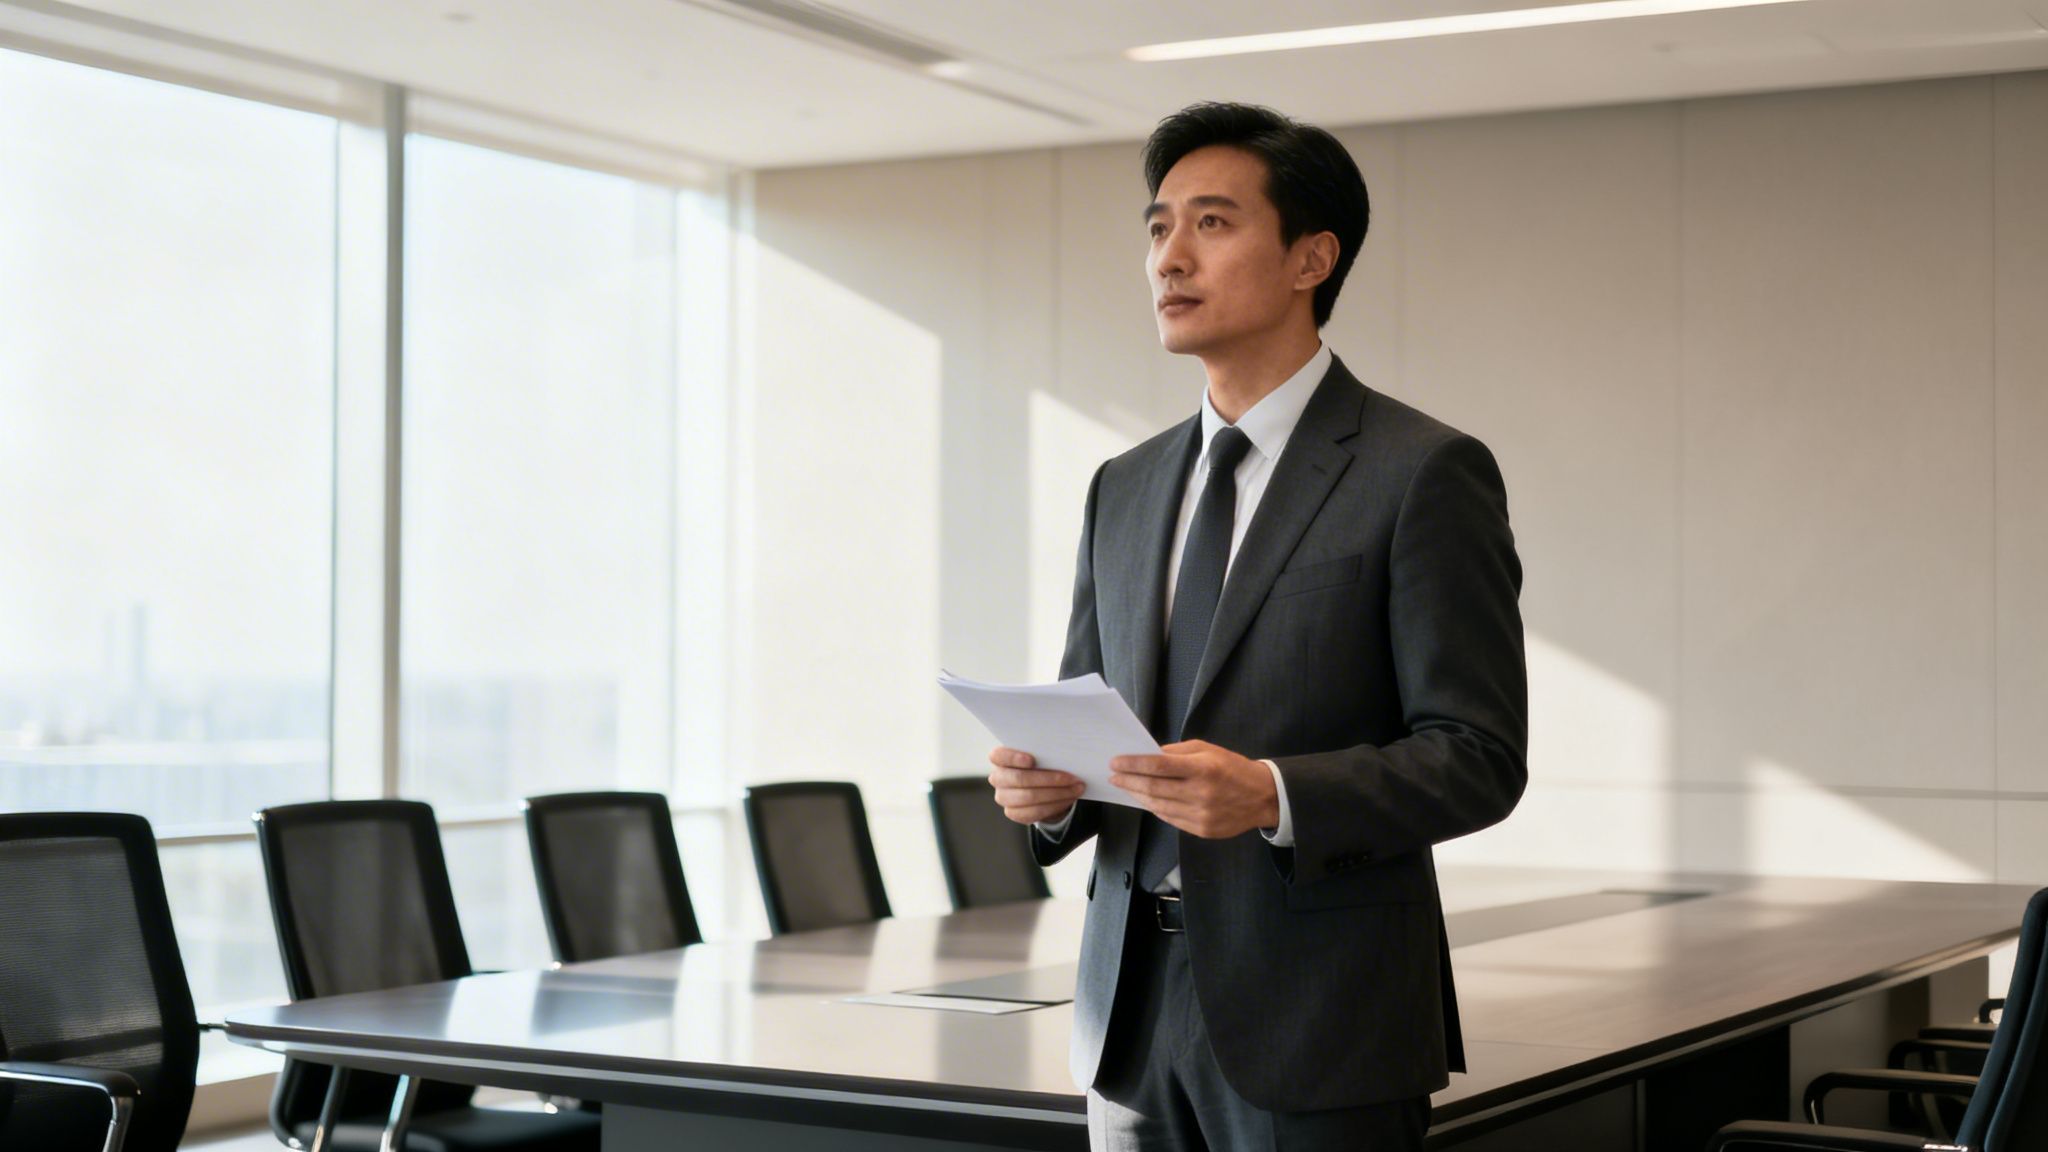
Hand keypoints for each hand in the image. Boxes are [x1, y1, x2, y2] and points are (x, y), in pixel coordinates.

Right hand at [988, 747, 1085, 824]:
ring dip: (1057, 793)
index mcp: (999, 758)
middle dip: (1049, 779)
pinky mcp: (1013, 813)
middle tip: (1072, 778)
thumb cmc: (1040, 764)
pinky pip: (1035, 812)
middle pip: (1020, 779)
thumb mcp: (1040, 754)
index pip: (999, 755)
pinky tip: (1069, 798)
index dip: (1014, 758)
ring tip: (1076, 788)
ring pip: (1029, 797)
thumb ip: (1045, 752)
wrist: (1039, 785)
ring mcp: (1003, 797)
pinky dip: (1056, 805)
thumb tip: (1066, 754)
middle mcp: (997, 778)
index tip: (1032, 760)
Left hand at [1110, 740, 1277, 838]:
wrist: (1263, 798)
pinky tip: (1147, 800)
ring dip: (1138, 796)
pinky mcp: (1201, 830)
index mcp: (1203, 768)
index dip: (1133, 764)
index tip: (1116, 762)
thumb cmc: (1233, 768)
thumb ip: (1177, 753)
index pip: (1159, 766)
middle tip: (1115, 775)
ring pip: (1158, 806)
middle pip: (1154, 788)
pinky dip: (1155, 808)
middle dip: (1129, 781)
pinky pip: (1170, 819)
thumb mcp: (1208, 750)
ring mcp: (1201, 815)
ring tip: (1127, 787)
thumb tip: (1148, 756)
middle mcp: (1201, 793)